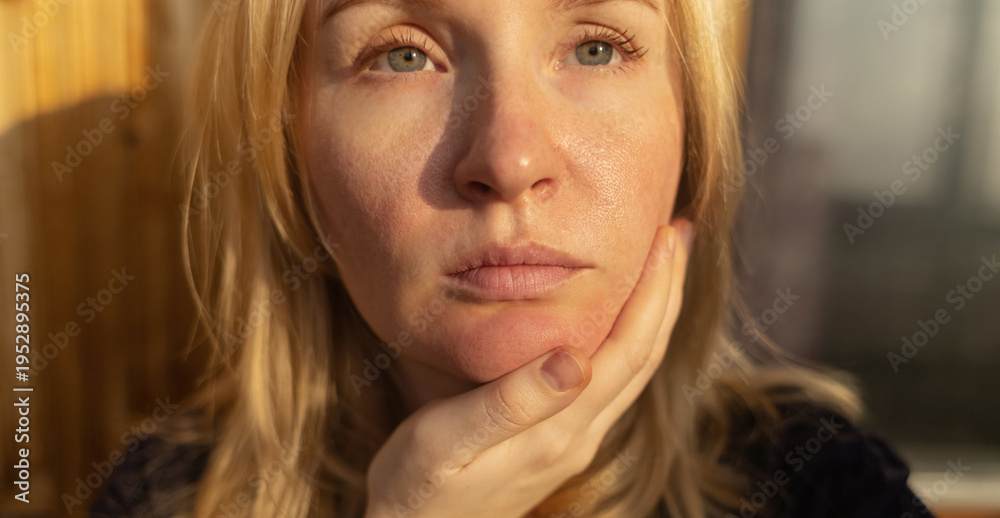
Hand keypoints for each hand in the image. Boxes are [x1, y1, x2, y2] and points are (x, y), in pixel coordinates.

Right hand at [365, 219, 694, 517]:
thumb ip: (510, 403)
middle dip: (666, 292)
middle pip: (644, 356)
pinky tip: (615, 319)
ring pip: (632, 370)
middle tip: (677, 233)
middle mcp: (578, 437)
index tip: (665, 236)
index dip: (653, 292)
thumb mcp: (446, 441)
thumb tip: (575, 357)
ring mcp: (571, 443)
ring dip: (652, 314)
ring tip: (660, 266)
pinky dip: (627, 338)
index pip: (629, 350)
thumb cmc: (417, 490)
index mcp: (560, 430)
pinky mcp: (556, 444)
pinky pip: (611, 382)